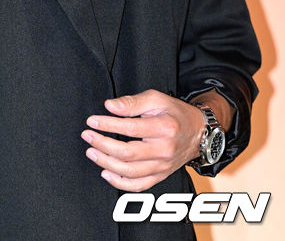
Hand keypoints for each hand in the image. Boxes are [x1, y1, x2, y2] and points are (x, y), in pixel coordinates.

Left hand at [81, 89, 204, 191]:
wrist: (197, 133)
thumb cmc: (173, 112)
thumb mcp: (156, 99)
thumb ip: (132, 102)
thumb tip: (109, 106)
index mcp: (165, 128)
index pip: (130, 128)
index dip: (108, 125)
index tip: (92, 120)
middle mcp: (165, 150)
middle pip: (128, 153)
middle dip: (102, 144)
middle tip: (87, 135)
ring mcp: (163, 166)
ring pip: (130, 172)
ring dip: (106, 163)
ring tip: (91, 152)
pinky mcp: (161, 176)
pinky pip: (138, 186)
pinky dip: (120, 183)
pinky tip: (105, 172)